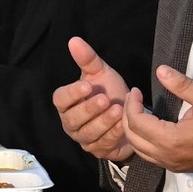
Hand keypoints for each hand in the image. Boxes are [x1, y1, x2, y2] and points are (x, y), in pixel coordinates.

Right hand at [53, 36, 132, 162]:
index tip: (88, 86)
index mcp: (67, 103)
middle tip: (105, 99)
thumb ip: (87, 58)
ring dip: (103, 122)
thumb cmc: (110, 90)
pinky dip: (113, 134)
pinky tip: (123, 124)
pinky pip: (102, 146)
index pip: (60, 100)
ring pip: (88, 134)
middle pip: (73, 119)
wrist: (131, 111)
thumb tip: (74, 40)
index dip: (72, 93)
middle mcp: (71, 123)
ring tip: (118, 110)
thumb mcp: (101, 72)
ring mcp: (84, 139)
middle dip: (89, 109)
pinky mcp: (99, 151)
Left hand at [118, 67, 192, 177]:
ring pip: (138, 150)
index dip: (131, 104)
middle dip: (127, 116)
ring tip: (138, 111)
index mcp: (171, 140)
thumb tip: (160, 70)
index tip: (136, 91)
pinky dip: (142, 142)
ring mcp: (170, 164)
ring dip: (133, 131)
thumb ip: (181, 84)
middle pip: (131, 138)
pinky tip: (149, 127)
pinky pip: (149, 156)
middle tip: (133, 99)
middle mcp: (166, 155)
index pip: (137, 122)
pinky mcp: (176, 167)